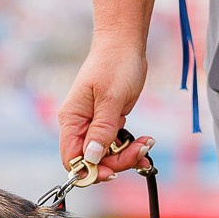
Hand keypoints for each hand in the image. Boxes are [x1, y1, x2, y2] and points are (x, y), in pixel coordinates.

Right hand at [57, 40, 148, 180]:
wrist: (125, 45)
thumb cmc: (114, 65)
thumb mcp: (110, 98)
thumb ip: (101, 130)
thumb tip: (91, 158)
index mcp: (72, 120)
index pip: (72, 158)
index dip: (90, 171)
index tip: (112, 172)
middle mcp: (80, 125)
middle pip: (92, 161)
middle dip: (116, 162)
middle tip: (140, 152)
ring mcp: (94, 125)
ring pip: (106, 155)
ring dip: (127, 155)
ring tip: (146, 144)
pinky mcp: (108, 122)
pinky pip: (116, 144)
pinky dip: (130, 147)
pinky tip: (145, 140)